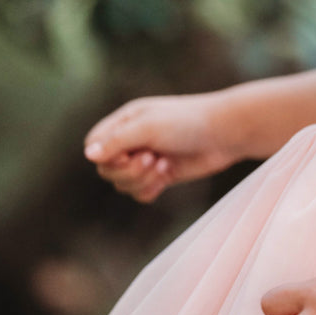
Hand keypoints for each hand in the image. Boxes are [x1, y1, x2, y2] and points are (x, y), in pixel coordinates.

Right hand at [83, 91, 239, 203]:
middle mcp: (133, 140)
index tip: (127, 154)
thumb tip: (88, 155)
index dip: (105, 156)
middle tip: (150, 158)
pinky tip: (167, 176)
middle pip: (107, 169)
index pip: (94, 144)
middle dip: (127, 170)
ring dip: (141, 180)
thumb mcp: (148, 127)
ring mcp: (146, 158)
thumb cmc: (188, 122)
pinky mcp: (162, 175)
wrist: (226, 133)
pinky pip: (140, 193)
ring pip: (123, 184)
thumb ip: (117, 141)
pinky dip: (149, 189)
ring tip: (163, 164)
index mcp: (125, 121)